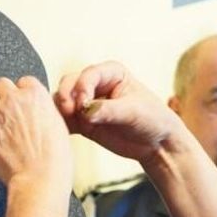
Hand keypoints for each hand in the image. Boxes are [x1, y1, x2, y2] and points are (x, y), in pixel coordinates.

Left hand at [0, 76, 71, 188]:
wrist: (40, 178)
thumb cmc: (54, 158)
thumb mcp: (58, 124)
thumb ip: (43, 110)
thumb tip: (35, 110)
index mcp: (36, 94)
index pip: (24, 81)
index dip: (22, 93)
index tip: (22, 103)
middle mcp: (14, 98)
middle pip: (1, 83)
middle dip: (3, 95)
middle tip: (6, 110)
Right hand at [53, 62, 188, 164]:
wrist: (157, 143)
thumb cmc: (152, 119)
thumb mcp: (133, 112)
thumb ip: (108, 110)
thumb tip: (85, 111)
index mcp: (112, 72)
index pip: (89, 74)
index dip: (82, 87)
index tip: (83, 104)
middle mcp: (96, 84)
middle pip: (70, 84)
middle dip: (66, 97)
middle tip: (69, 112)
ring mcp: (87, 103)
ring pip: (63, 101)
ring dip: (60, 111)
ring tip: (68, 124)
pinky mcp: (82, 121)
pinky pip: (64, 120)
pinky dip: (60, 125)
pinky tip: (61, 132)